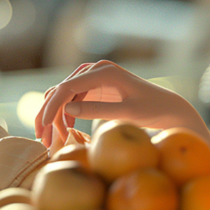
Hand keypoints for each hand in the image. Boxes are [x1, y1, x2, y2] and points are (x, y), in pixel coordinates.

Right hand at [33, 61, 209, 184]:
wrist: (167, 108)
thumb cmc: (153, 109)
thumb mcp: (128, 113)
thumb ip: (99, 110)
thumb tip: (67, 110)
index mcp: (105, 72)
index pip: (68, 86)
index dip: (52, 106)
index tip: (43, 127)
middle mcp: (98, 69)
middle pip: (62, 90)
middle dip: (49, 114)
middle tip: (42, 139)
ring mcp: (96, 77)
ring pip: (64, 94)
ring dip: (55, 115)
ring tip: (50, 139)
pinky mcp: (97, 87)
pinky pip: (73, 98)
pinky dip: (66, 114)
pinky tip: (65, 131)